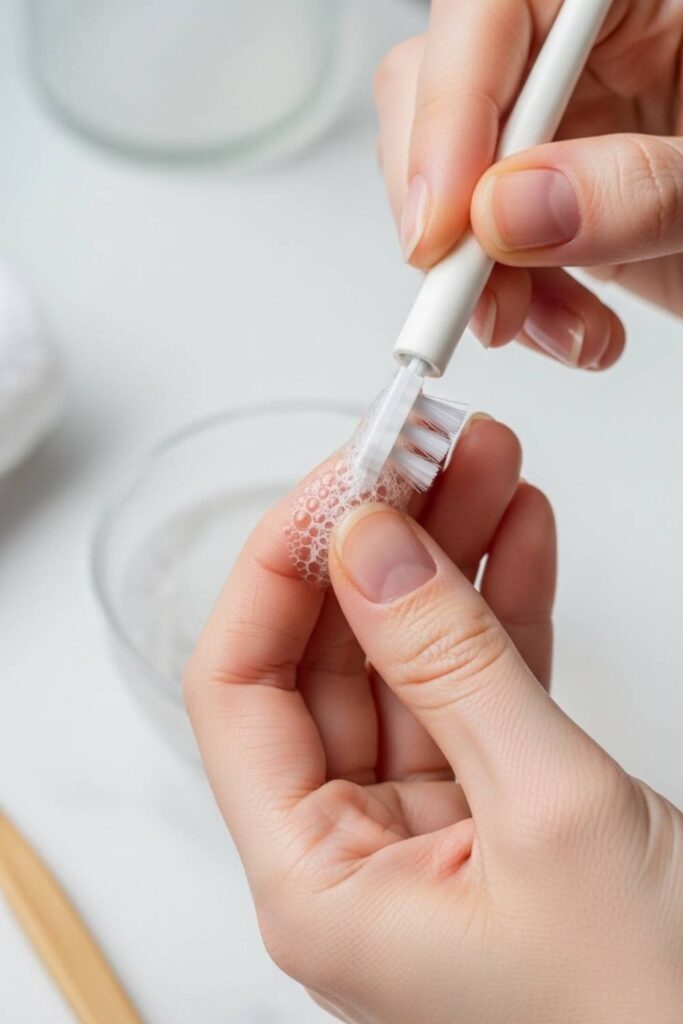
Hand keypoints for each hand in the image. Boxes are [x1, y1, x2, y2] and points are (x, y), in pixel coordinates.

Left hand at [185, 418, 682, 1023]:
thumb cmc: (653, 1005)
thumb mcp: (546, 808)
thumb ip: (449, 663)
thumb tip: (369, 547)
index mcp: (319, 885)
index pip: (238, 692)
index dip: (278, 571)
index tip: (338, 485)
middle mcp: (354, 856)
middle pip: (329, 660)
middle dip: (378, 543)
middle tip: (419, 452)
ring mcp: (424, 827)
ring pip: (408, 659)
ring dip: (445, 557)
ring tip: (479, 464)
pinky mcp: (492, 808)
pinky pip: (474, 684)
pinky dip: (498, 605)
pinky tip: (514, 533)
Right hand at [375, 0, 682, 368]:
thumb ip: (639, 188)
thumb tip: (508, 209)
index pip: (498, 6)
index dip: (450, 107)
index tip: (444, 224)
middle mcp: (594, 42)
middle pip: (444, 84)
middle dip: (450, 205)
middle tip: (473, 292)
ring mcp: (570, 119)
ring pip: (451, 176)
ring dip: (482, 274)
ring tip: (556, 327)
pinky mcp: (561, 191)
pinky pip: (487, 241)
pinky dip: (514, 302)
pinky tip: (573, 328)